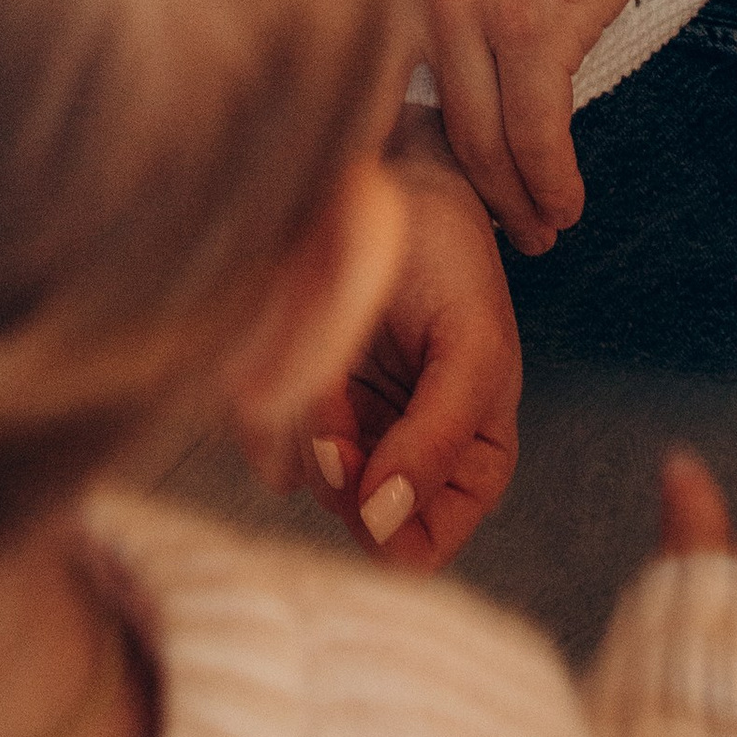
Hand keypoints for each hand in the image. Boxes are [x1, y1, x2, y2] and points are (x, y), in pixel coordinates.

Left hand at [293, 121, 521, 571]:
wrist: (394, 184)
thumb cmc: (451, 264)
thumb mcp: (473, 351)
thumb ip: (436, 442)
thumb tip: (383, 523)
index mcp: (466, 468)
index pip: (415, 552)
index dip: (382, 523)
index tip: (361, 458)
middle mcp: (401, 461)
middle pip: (348, 519)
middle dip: (334, 459)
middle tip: (332, 390)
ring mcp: (346, 429)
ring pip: (300, 477)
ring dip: (301, 420)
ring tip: (324, 353)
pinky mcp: (297, 394)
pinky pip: (263, 431)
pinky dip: (273, 394)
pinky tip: (300, 343)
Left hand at [399, 0, 721, 252]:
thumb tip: (405, 24)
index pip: (350, 62)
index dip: (369, 140)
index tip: (390, 190)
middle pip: (410, 116)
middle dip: (443, 186)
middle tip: (472, 228)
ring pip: (477, 138)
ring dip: (512, 198)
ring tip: (536, 229)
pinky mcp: (535, 21)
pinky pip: (536, 133)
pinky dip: (552, 183)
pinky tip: (567, 206)